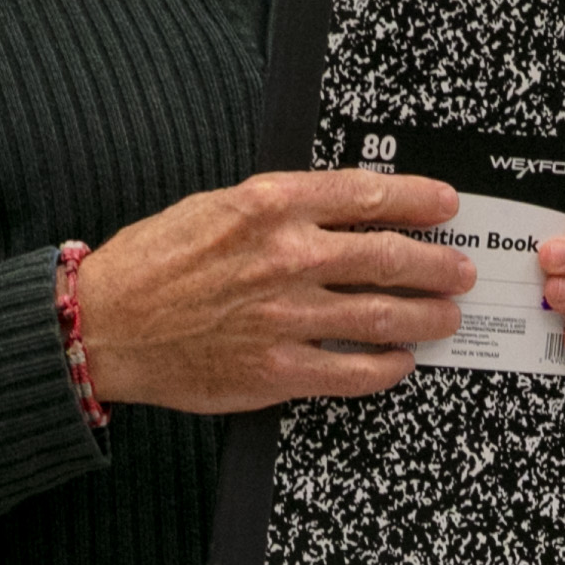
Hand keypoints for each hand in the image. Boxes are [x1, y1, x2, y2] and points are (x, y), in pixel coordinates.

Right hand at [72, 169, 470, 413]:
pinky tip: (399, 362)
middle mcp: (286, 256)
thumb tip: (343, 212)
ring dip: (428, 317)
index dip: (420, 199)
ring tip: (445, 317)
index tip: (446, 205)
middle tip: (458, 270)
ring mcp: (286, 316)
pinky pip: (356, 370)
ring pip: (386, 315)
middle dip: (439, 265)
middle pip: (393, 256)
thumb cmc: (154, 263)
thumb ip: (281, 207)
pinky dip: (388, 366)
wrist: (106, 324)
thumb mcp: (217, 205)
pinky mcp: (279, 370)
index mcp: (269, 204)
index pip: (369, 194)